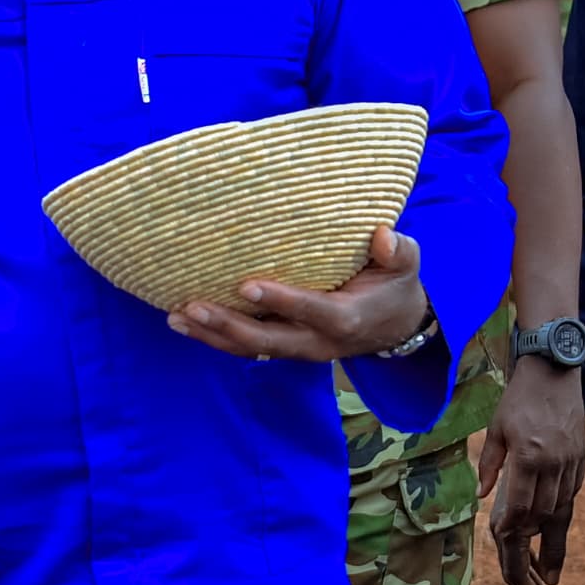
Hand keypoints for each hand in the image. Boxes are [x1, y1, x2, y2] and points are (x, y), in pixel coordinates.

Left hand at [168, 226, 433, 363]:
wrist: (397, 326)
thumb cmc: (396, 285)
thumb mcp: (407, 264)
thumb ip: (397, 250)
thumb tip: (381, 235)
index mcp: (347, 318)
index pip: (310, 311)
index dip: (280, 301)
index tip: (247, 285)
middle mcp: (319, 342)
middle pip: (268, 341)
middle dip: (228, 326)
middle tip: (192, 307)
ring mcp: (300, 349)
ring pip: (252, 350)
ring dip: (213, 336)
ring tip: (176, 317)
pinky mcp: (287, 347)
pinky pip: (249, 349)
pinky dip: (217, 339)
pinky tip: (187, 323)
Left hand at [479, 358, 584, 584]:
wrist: (555, 368)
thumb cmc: (519, 396)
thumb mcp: (497, 428)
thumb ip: (490, 465)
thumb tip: (484, 501)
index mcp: (529, 456)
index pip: (519, 508)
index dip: (511, 534)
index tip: (506, 555)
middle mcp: (554, 463)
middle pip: (543, 518)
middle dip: (537, 556)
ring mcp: (571, 462)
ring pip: (560, 511)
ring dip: (551, 542)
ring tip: (548, 576)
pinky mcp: (581, 458)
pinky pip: (571, 495)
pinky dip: (560, 516)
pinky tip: (554, 533)